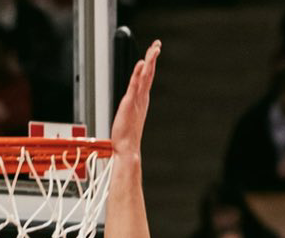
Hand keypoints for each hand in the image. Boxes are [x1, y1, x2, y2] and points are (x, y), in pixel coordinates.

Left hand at [110, 40, 160, 154]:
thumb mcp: (129, 117)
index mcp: (142, 100)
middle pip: (149, 73)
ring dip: (150, 62)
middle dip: (153, 57)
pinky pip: (135, 85)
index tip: (154, 51)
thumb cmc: (126, 135)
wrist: (127, 147)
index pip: (148, 77)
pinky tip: (141, 64)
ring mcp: (137, 100)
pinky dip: (138, 74)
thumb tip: (130, 107)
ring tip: (154, 49)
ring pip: (145, 77)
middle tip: (158, 43)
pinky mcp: (130, 103)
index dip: (151, 63)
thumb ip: (131, 108)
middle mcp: (142, 98)